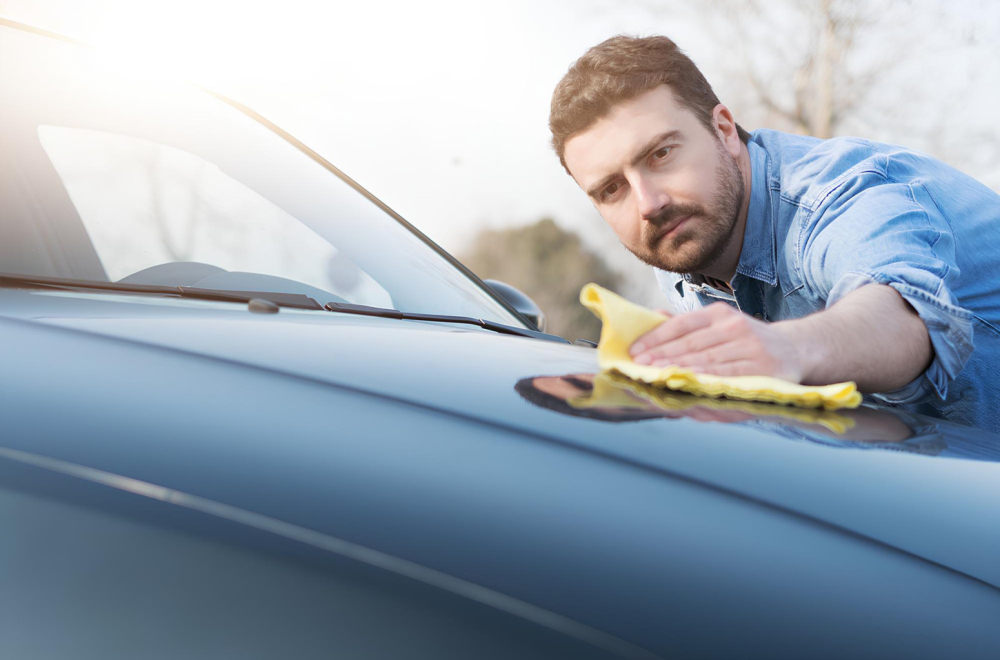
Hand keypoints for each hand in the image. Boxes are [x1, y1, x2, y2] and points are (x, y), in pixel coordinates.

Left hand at [628, 302, 804, 380]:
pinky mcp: (762, 370)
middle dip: (661, 357)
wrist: (794, 349)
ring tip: (654, 378)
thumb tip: (652, 317)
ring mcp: (750, 348)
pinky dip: (705, 384)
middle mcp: (735, 327)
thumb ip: (687, 325)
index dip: (656, 338)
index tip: (634, 351)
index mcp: (719, 314)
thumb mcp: (719, 324)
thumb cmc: (745, 340)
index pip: (681, 324)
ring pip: (707, 362)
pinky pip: (727, 379)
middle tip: (638, 368)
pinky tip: (687, 387)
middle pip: (691, 345)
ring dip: (678, 371)